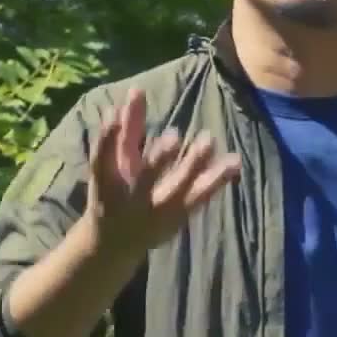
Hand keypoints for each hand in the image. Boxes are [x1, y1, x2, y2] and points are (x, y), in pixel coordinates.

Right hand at [86, 87, 242, 256]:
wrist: (115, 245)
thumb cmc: (111, 195)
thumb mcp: (110, 166)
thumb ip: (124, 131)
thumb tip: (136, 91)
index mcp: (106, 186)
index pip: (102, 160)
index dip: (107, 138)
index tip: (114, 114)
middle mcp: (131, 201)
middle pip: (146, 180)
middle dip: (158, 160)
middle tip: (174, 136)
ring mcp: (157, 213)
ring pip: (179, 191)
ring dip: (194, 167)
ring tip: (209, 140)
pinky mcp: (178, 219)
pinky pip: (199, 199)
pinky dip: (217, 181)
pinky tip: (235, 162)